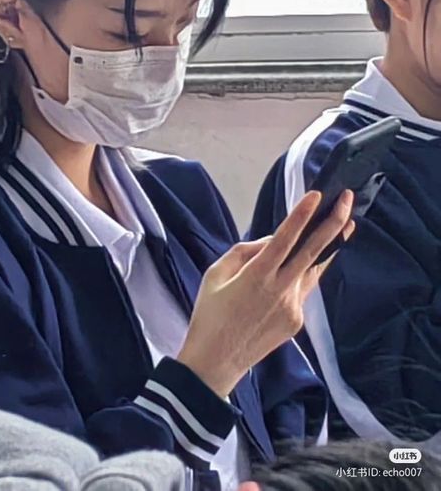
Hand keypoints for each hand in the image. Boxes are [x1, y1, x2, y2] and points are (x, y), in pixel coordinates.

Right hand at [177, 190, 354, 397]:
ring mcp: (292, 307)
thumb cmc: (209, 315)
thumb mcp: (214, 275)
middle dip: (333, 224)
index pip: (284, 238)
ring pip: (313, 270)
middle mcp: (280, 290)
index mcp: (256, 275)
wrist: (216, 360)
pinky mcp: (296, 321)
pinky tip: (303, 265)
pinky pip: (302, 290)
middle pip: (312, 251)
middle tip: (347, 202)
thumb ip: (242, 253)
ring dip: (328, 248)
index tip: (316, 196)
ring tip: (344, 226)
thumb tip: (268, 243)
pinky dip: (303, 274)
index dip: (301, 215)